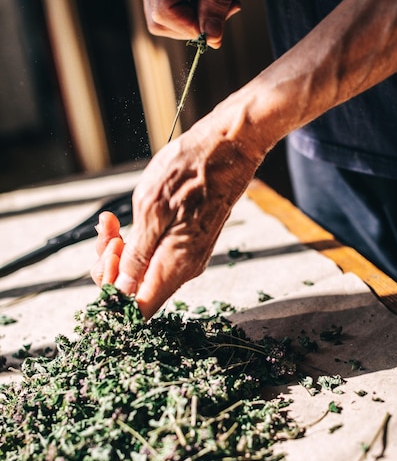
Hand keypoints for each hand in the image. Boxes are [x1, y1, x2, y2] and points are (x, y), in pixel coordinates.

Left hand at [91, 112, 259, 318]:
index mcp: (174, 266)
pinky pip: (154, 256)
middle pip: (137, 291)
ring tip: (110, 224)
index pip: (139, 310)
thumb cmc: (191, 171)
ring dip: (120, 252)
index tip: (106, 263)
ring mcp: (186, 258)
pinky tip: (122, 223)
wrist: (226, 150)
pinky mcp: (186, 245)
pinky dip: (134, 242)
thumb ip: (137, 255)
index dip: (114, 295)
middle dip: (111, 267)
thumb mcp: (152, 209)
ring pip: (142, 272)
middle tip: (107, 236)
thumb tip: (123, 288)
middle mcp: (182, 269)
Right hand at [135, 0, 250, 47]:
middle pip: (157, 19)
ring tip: (217, 1)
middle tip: (222, 12)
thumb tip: (211, 37)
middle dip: (190, 26)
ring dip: (190, 18)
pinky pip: (163, 1)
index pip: (164, 11)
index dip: (190, 27)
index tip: (216, 28)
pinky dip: (186, 7)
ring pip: (158, 15)